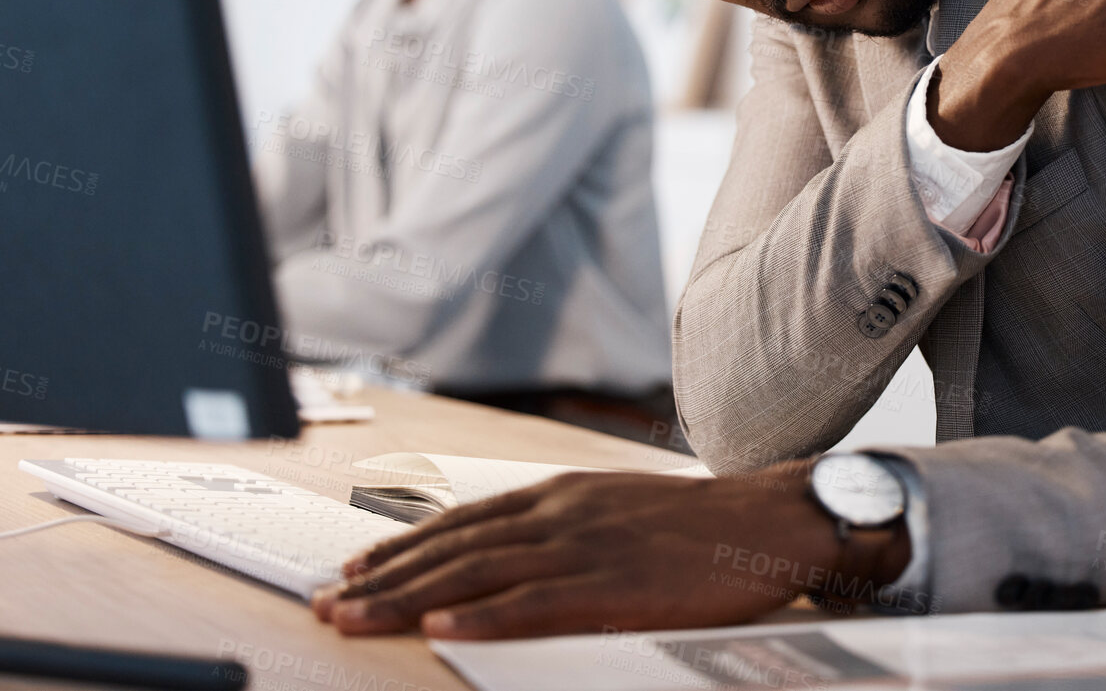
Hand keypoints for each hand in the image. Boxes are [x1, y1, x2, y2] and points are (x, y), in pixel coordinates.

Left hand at [310, 461, 909, 638]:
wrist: (763, 518)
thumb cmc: (696, 523)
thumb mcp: (615, 504)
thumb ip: (562, 522)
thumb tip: (509, 544)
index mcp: (560, 494)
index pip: (462, 519)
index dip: (402, 544)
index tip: (355, 567)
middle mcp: (559, 514)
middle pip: (453, 545)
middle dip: (383, 576)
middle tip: (327, 602)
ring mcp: (583, 548)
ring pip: (476, 572)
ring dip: (408, 596)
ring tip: (355, 617)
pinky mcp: (611, 586)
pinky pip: (535, 602)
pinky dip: (485, 614)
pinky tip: (444, 626)